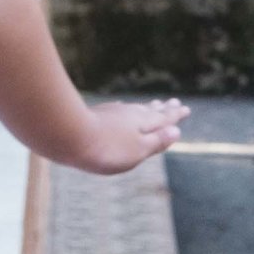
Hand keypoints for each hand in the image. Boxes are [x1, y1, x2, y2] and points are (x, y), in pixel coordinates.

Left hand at [57, 99, 186, 176]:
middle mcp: (129, 114)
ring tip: (154, 104)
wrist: (68, 136)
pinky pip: (118, 110)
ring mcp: (112, 113)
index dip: (175, 116)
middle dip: (163, 109)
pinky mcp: (96, 115)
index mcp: (143, 124)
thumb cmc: (106, 149)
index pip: (164, 119)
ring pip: (134, 109)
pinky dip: (125, 109)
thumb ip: (156, 141)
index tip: (185, 109)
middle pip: (150, 111)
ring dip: (146, 107)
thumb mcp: (137, 151)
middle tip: (173, 102)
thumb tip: (176, 131)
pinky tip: (120, 108)